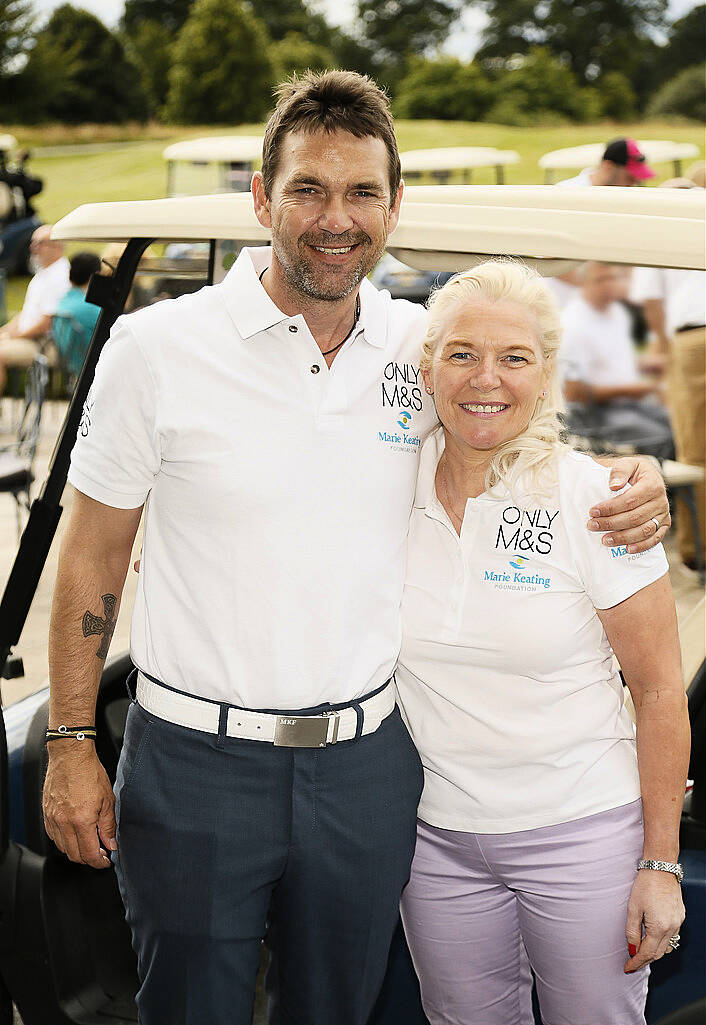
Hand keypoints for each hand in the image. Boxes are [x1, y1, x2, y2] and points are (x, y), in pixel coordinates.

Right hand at [43, 742, 115, 868]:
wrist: (70, 756)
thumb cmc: (89, 772)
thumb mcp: (108, 799)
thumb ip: (108, 826)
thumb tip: (111, 844)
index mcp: (81, 821)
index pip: (88, 854)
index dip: (99, 862)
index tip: (106, 861)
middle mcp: (64, 823)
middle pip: (74, 855)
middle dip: (88, 859)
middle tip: (100, 853)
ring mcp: (53, 818)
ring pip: (62, 847)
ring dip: (76, 850)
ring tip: (88, 842)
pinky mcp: (46, 813)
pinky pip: (53, 835)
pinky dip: (64, 840)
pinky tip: (74, 833)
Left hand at [588, 457, 669, 553]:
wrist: (645, 477)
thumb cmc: (633, 472)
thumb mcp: (627, 464)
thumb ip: (620, 471)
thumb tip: (614, 486)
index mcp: (652, 484)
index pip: (629, 500)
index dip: (610, 508)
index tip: (593, 512)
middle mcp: (661, 501)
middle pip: (635, 517)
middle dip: (611, 523)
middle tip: (592, 526)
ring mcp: (663, 514)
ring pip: (644, 530)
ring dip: (623, 537)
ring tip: (605, 540)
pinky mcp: (664, 524)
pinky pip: (655, 538)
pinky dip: (642, 545)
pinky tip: (627, 549)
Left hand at [624, 870, 684, 972]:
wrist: (661, 868)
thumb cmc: (645, 885)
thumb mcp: (633, 908)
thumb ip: (632, 931)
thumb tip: (632, 948)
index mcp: (659, 927)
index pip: (647, 953)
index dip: (636, 962)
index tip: (627, 968)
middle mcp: (672, 928)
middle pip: (658, 953)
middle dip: (644, 960)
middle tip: (631, 963)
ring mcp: (678, 922)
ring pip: (666, 947)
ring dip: (654, 952)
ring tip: (640, 952)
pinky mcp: (680, 916)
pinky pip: (672, 936)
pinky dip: (661, 941)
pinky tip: (652, 938)